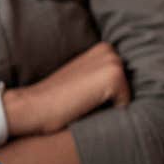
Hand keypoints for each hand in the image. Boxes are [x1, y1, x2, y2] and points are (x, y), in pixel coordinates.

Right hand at [7, 41, 129, 135]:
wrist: (33, 106)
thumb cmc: (56, 100)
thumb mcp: (82, 80)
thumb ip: (101, 78)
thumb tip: (126, 93)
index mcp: (102, 49)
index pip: (126, 82)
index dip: (110, 96)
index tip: (85, 97)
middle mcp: (109, 51)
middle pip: (131, 89)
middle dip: (114, 100)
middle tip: (84, 101)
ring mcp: (112, 62)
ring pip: (129, 96)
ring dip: (111, 106)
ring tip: (85, 102)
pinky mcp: (114, 76)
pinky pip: (126, 104)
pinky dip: (111, 113)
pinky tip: (87, 106)